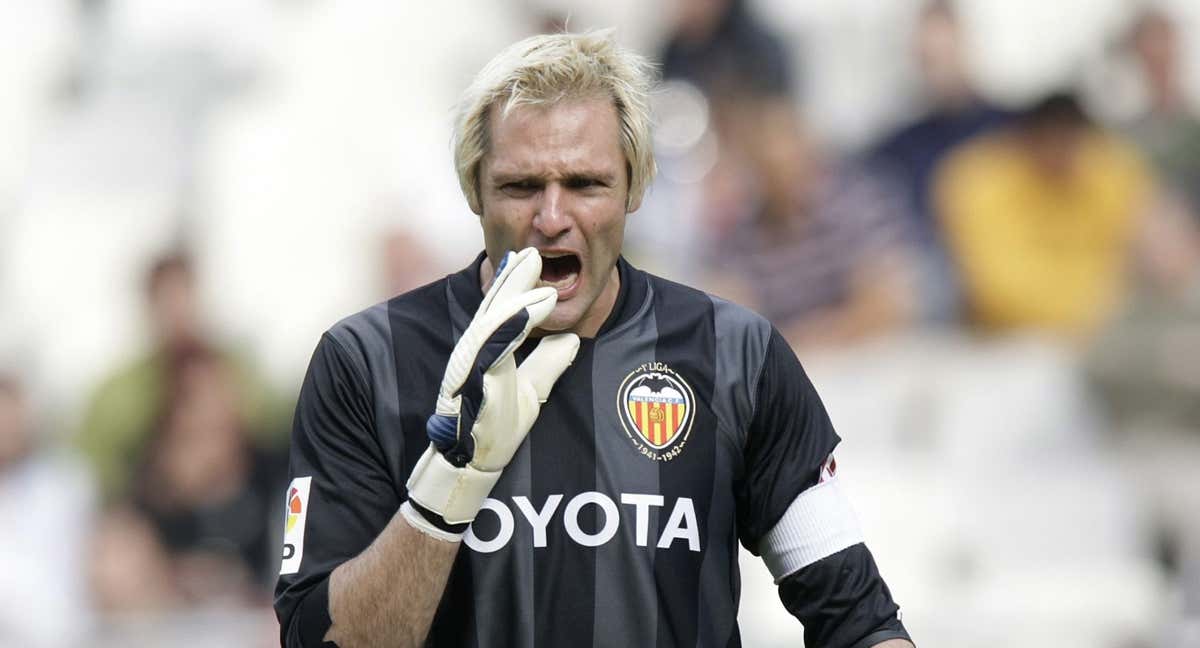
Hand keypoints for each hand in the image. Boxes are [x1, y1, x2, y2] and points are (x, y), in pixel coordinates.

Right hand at [403, 248, 579, 538]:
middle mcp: (474, 352)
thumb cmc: (493, 432)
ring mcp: (470, 364)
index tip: (532, 258)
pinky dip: (513, 322)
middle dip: (511, 276)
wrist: (468, 466)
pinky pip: (494, 344)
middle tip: (530, 250)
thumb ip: (547, 366)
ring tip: (536, 268)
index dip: (516, 284)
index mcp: (487, 353)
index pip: (503, 311)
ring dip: (515, 292)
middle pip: (494, 306)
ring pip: (493, 319)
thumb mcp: (531, 393)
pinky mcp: (473, 379)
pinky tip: (534, 305)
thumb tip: (571, 341)